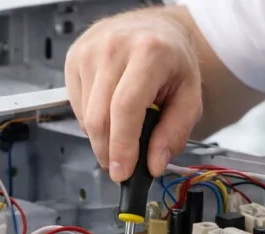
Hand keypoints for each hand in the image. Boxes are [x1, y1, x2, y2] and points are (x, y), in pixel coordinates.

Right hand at [65, 8, 202, 181]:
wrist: (155, 29)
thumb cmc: (172, 61)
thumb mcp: (190, 97)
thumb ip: (175, 133)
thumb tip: (154, 165)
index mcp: (148, 52)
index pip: (125, 108)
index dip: (122, 146)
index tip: (122, 172)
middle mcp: (114, 47)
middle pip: (100, 117)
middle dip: (109, 152)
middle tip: (121, 167)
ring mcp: (89, 51)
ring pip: (86, 116)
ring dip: (102, 138)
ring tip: (123, 133)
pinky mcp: (74, 58)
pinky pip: (77, 107)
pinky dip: (93, 121)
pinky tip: (110, 113)